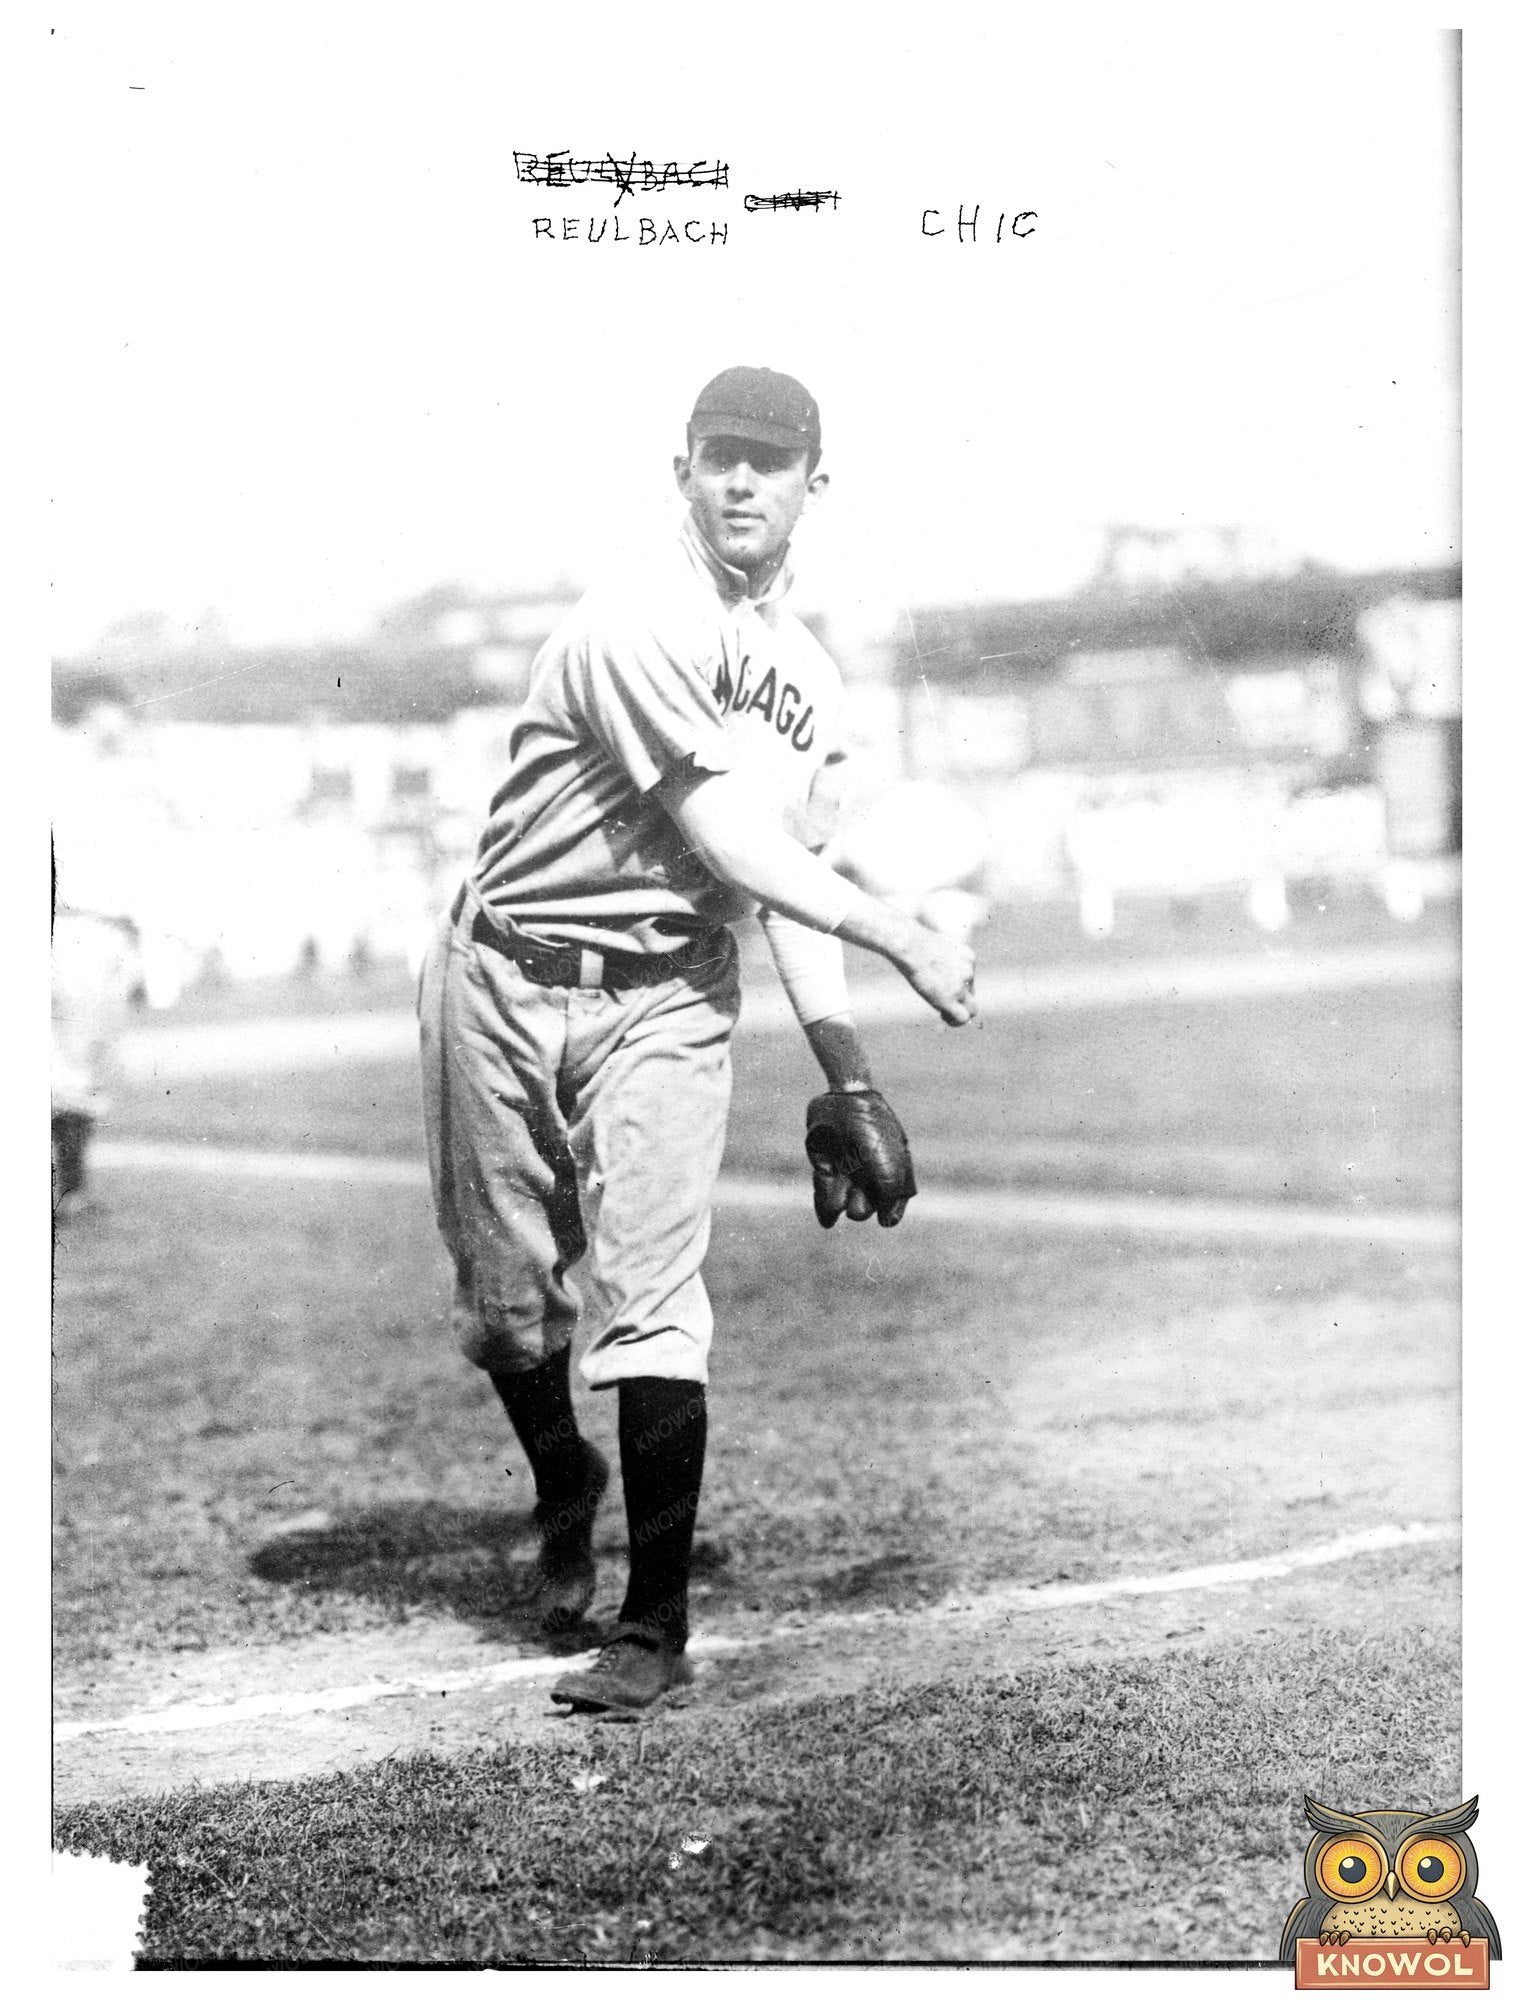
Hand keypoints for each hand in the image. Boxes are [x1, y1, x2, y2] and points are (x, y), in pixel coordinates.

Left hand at [805, 1089, 917, 1227]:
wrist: (844, 1100)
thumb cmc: (873, 1131)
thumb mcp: (890, 1163)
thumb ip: (892, 1193)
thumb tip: (887, 1223)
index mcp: (893, 1171)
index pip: (892, 1205)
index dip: (888, 1213)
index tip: (884, 1215)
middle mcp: (870, 1173)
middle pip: (865, 1207)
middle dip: (861, 1207)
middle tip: (858, 1198)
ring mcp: (847, 1170)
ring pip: (843, 1202)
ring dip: (841, 1204)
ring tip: (838, 1199)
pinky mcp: (826, 1167)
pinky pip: (824, 1194)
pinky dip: (825, 1208)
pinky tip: (828, 1220)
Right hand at [832, 896, 978, 1024]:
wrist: (908, 943)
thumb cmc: (907, 937)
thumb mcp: (922, 940)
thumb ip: (925, 948)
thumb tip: (901, 936)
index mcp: (966, 956)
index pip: (968, 977)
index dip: (956, 986)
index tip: (940, 987)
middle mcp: (969, 971)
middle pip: (971, 992)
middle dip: (959, 1000)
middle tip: (941, 1002)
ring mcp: (962, 986)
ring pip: (971, 1008)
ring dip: (958, 1013)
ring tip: (943, 1015)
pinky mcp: (951, 998)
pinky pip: (963, 1018)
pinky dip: (955, 1022)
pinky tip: (942, 1018)